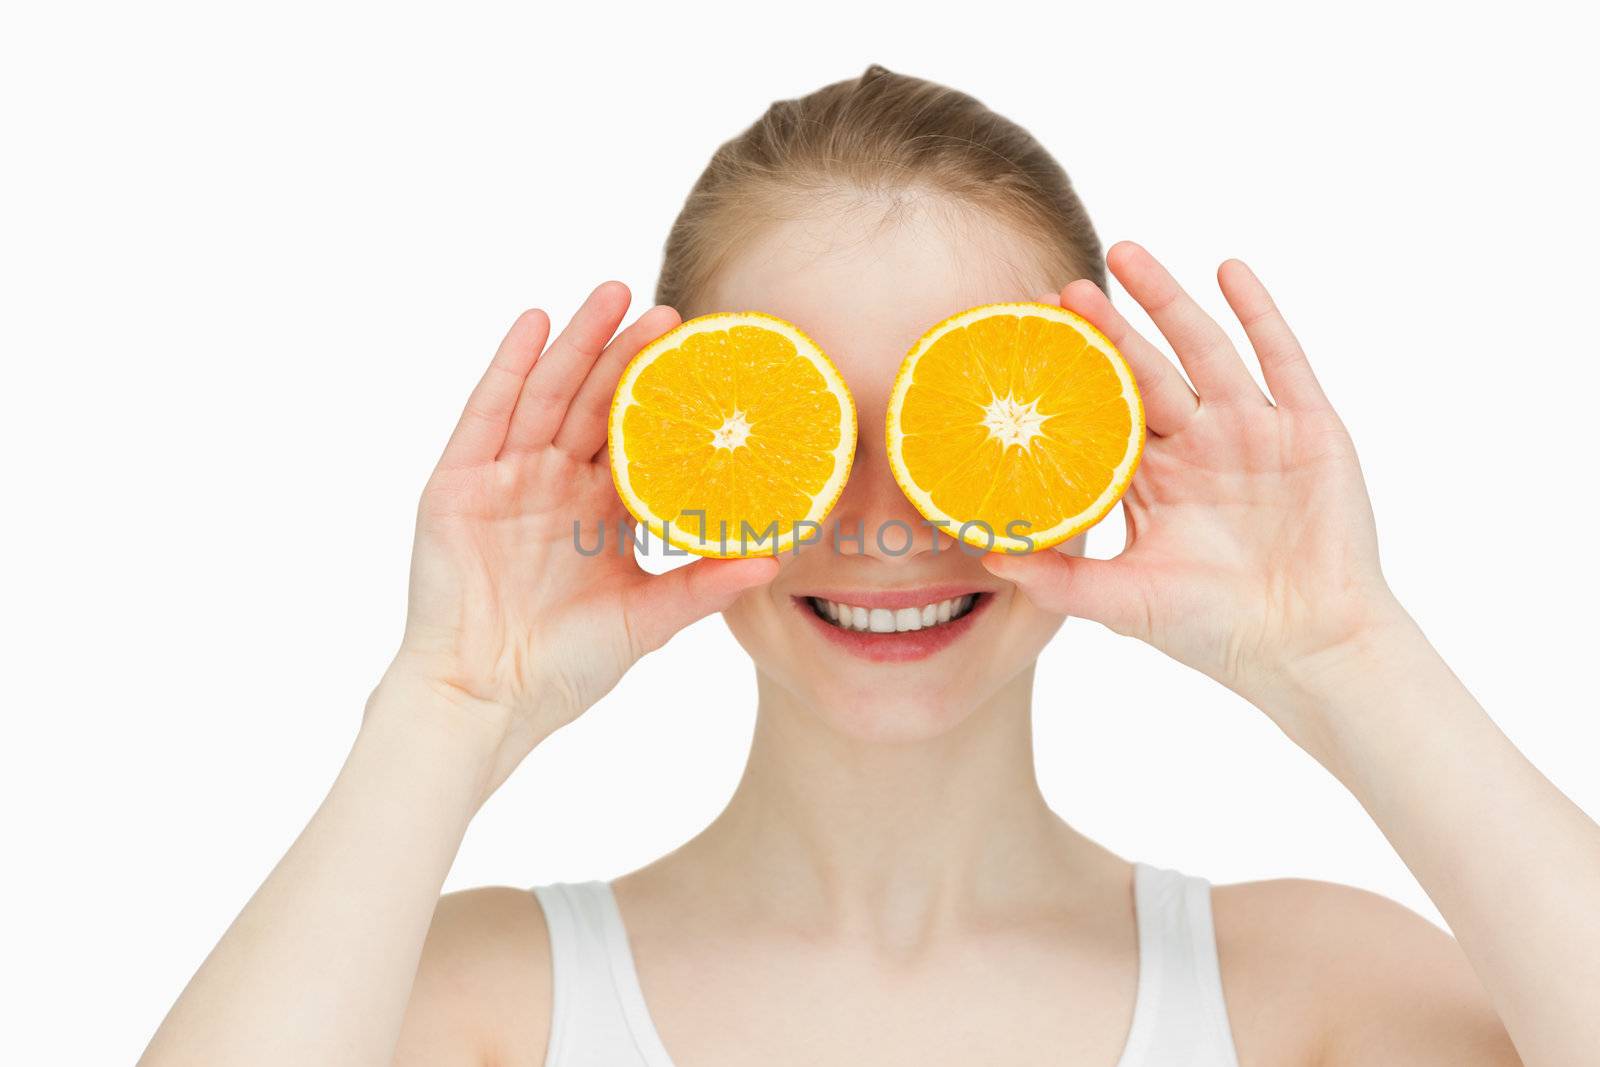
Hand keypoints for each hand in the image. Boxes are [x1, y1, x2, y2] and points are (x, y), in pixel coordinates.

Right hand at [373, 282, 776, 790]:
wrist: (487, 699)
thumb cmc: (564, 668)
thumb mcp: (646, 621)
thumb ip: (702, 585)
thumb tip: (774, 559)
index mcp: (600, 511)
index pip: (639, 439)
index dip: (668, 399)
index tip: (707, 359)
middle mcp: (555, 484)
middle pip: (596, 403)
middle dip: (628, 354)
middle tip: (669, 311)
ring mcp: (506, 478)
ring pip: (547, 394)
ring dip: (577, 341)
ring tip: (613, 294)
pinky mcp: (460, 483)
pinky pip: (488, 412)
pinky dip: (510, 366)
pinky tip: (535, 323)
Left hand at [985, 241, 1410, 717]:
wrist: (1306, 646)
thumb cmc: (1214, 630)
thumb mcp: (1125, 603)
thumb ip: (1059, 579)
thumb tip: (986, 557)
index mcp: (1153, 481)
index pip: (1102, 414)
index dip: (1069, 379)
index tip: (1027, 342)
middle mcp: (1197, 446)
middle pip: (1145, 371)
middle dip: (1107, 329)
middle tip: (1064, 288)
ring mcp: (1252, 430)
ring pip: (1203, 349)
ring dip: (1167, 300)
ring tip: (1126, 253)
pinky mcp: (1307, 427)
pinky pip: (1280, 358)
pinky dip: (1258, 312)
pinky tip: (1228, 270)